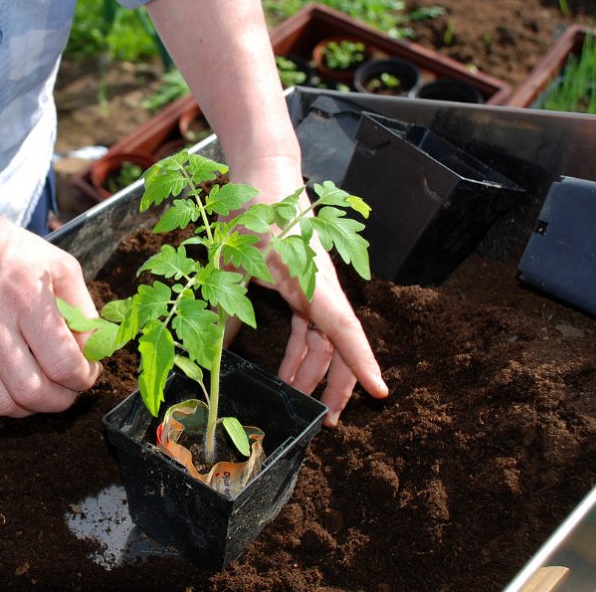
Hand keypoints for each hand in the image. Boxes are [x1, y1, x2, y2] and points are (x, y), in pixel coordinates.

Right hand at [0, 204, 100, 416]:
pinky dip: (6, 399)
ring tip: (47, 389)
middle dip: (62, 400)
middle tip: (71, 387)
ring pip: (4, 402)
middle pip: (32, 391)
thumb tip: (95, 352)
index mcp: (26, 298)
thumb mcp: (60, 266)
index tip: (88, 372)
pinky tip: (19, 382)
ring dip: (34, 407)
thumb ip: (83, 311)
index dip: (83, 378)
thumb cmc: (10, 249)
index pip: (62, 363)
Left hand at [232, 159, 388, 426]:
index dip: (362, 363)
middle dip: (336, 384)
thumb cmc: (254, 210)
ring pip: (323, 340)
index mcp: (313, 281)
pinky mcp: (303, 287)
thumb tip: (214, 355)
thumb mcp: (231, 262)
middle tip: (324, 421)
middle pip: (339, 344)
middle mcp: (322, 288)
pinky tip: (284, 371)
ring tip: (297, 401)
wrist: (265, 174)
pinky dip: (299, 352)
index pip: (344, 330)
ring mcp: (315, 289)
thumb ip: (225, 309)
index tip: (382, 393)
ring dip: (312, 372)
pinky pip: (308, 328)